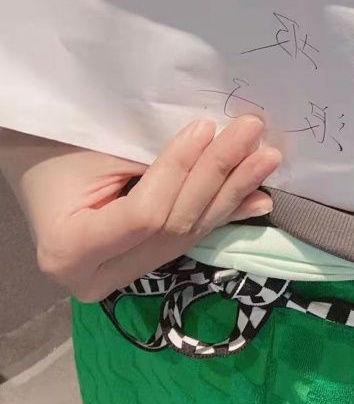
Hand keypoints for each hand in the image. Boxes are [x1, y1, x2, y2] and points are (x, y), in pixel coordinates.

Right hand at [12, 115, 281, 301]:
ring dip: (233, 192)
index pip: (145, 214)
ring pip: (189, 234)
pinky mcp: (144, 261)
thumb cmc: (57, 147)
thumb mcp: (97, 149)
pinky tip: (258, 198)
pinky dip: (226, 213)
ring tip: (266, 158)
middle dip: (219, 175)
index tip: (204, 126)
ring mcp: (124, 274)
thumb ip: (152, 160)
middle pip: (174, 227)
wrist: (37, 162)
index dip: (181, 170)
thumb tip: (217, 144)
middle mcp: (98, 277)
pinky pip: (190, 238)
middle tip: (251, 131)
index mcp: (70, 251)